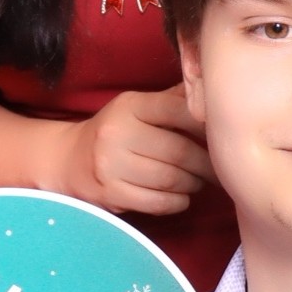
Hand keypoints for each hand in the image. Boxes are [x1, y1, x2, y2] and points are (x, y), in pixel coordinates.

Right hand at [47, 85, 213, 215]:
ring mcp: (111, 165)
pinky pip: (158, 202)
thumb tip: (214, 89)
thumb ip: (173, 100)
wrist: (69, 160)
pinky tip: (180, 196)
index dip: (206, 125)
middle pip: (179, 151)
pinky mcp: (110, 194)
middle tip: (218, 169)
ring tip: (198, 181)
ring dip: (193, 184)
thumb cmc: (116, 131)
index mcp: (129, 106)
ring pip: (171, 179)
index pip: (178, 110)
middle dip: (206, 164)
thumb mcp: (137, 107)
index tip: (222, 136)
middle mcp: (117, 133)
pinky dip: (177, 201)